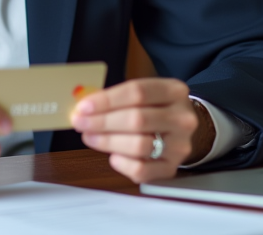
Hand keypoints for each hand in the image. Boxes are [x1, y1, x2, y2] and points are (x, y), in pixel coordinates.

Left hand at [71, 78, 210, 183]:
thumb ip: (117, 98)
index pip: (137, 92)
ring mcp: (179, 145)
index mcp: (174, 91)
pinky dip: (122, 163)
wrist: (181, 129)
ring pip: (139, 145)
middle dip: (102, 122)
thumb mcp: (145, 94)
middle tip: (81, 122)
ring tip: (90, 137)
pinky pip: (142, 170)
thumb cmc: (155, 109)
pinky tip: (113, 156)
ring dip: (107, 142)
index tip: (84, 106)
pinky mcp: (172, 167)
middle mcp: (182, 118)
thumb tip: (84, 107)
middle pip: (137, 119)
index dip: (107, 100)